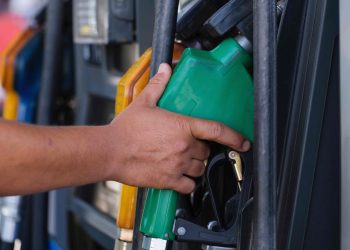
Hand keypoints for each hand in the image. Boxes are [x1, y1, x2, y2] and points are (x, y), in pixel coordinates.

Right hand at [105, 63, 249, 193]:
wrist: (110, 151)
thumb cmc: (126, 129)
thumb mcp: (143, 102)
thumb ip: (158, 85)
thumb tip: (165, 69)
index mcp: (182, 126)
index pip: (216, 130)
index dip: (235, 137)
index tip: (244, 142)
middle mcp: (184, 147)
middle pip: (207, 151)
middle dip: (201, 149)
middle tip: (189, 146)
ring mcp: (178, 165)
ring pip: (200, 168)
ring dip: (196, 164)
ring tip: (184, 159)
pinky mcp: (169, 180)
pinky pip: (189, 185)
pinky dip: (188, 182)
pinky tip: (180, 176)